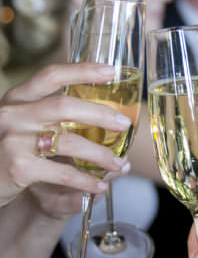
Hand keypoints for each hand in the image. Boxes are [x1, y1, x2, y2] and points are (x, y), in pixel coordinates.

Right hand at [0, 63, 131, 207]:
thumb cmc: (12, 154)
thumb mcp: (26, 128)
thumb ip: (55, 119)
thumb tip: (110, 118)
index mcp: (18, 99)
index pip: (51, 75)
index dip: (82, 71)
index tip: (110, 71)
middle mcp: (13, 114)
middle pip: (65, 106)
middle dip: (101, 114)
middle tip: (124, 123)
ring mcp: (13, 140)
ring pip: (69, 141)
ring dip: (100, 154)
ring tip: (119, 164)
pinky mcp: (18, 166)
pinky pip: (63, 172)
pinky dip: (86, 181)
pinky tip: (99, 187)